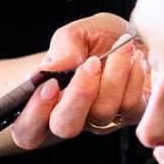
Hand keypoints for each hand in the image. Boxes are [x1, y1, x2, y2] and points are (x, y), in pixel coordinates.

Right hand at [11, 13, 151, 148]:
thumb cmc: (97, 39)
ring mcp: (103, 120)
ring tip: (122, 48)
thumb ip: (62, 48)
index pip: (27, 130)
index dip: (34, 114)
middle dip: (77, 95)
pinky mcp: (133, 116)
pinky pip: (131, 106)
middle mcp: (74, 118)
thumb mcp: (76, 33)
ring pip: (102, 112)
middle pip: (65, 127)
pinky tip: (136, 58)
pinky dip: (134, 78)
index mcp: (48, 103)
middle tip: (91, 63)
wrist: (135, 37)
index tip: (51, 84)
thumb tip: (49, 69)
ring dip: (114, 75)